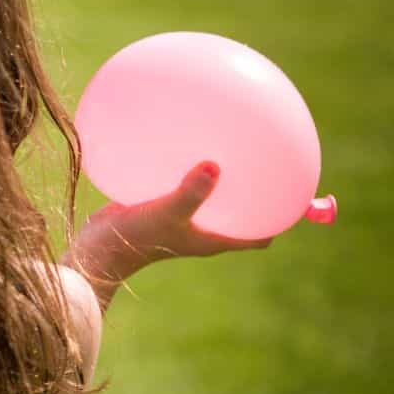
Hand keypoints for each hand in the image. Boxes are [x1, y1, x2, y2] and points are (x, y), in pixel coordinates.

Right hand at [66, 162, 271, 282]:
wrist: (96, 251)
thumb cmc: (136, 239)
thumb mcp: (166, 213)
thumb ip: (191, 192)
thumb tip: (215, 165)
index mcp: (214, 239)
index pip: (261, 233)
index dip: (282, 216)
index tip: (297, 191)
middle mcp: (202, 229)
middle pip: (240, 210)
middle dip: (253, 189)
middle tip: (264, 154)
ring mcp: (179, 219)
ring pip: (210, 197)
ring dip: (219, 178)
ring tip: (224, 142)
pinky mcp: (157, 207)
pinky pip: (181, 186)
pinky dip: (184, 170)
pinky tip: (177, 143)